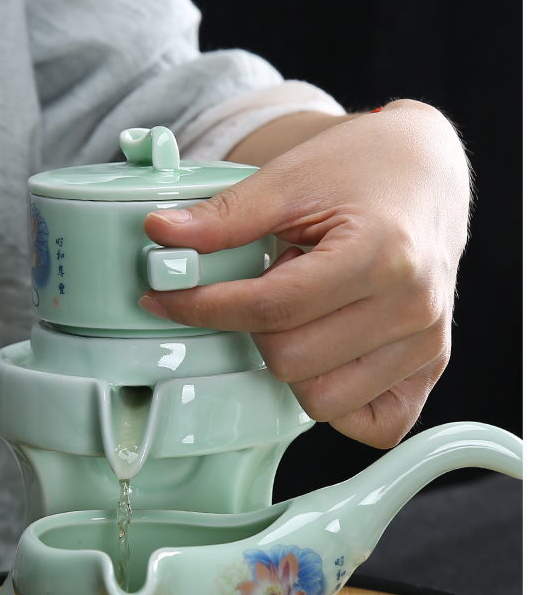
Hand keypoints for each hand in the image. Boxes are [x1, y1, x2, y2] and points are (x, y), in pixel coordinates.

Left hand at [139, 99, 470, 447]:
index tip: (169, 298)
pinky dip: (340, 404)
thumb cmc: (366, 169)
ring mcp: (428, 343)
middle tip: (273, 287)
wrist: (427, 173)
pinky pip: (373, 425)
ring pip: (322, 401)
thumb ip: (226, 216)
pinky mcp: (432, 367)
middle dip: (256, 330)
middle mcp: (413, 306)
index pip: (271, 309)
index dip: (205, 308)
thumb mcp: (291, 178)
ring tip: (307, 314)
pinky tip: (329, 358)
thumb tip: (162, 235)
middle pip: (290, 361)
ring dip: (293, 365)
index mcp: (380, 253)